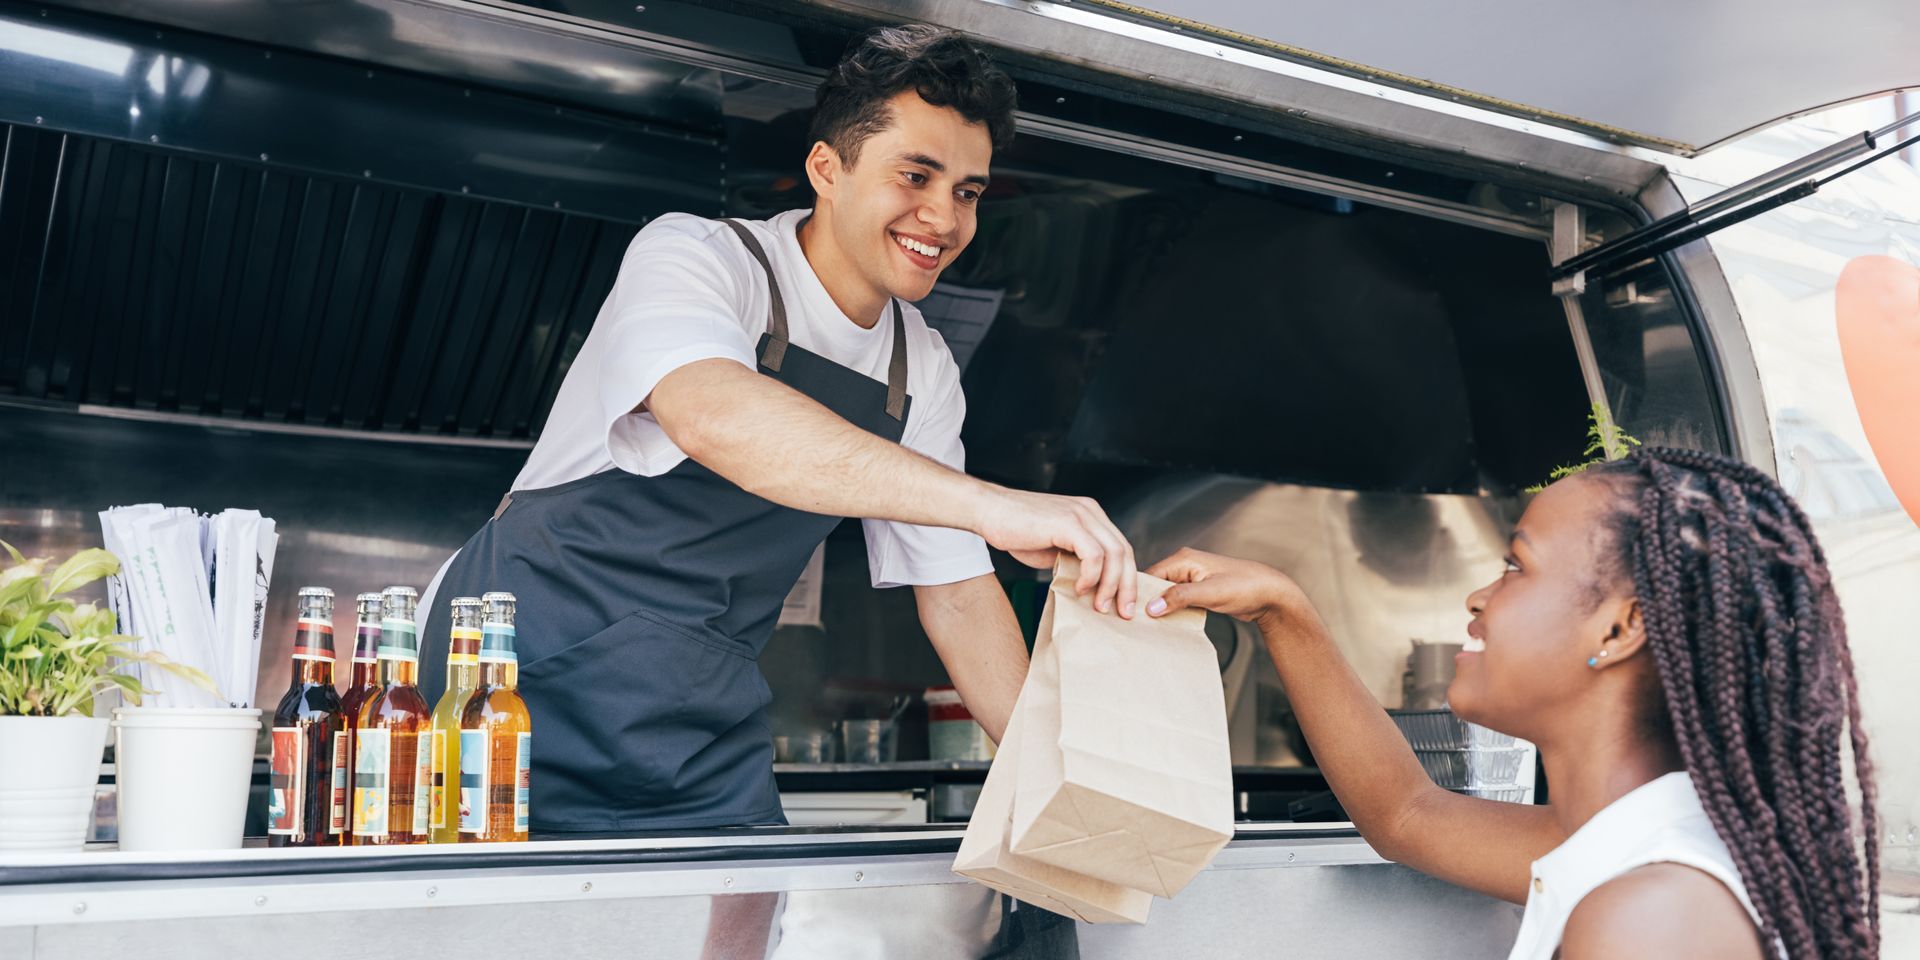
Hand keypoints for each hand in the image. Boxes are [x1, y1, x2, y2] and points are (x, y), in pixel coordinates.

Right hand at [973, 486, 1137, 617]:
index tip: (1124, 604)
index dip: (1127, 577)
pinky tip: (1079, 588)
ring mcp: (1081, 515)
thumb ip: (1075, 561)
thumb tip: (1091, 588)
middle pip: (1124, 552)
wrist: (988, 512)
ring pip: (1114, 554)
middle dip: (1127, 586)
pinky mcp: (1068, 523)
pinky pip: (1093, 555)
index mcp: (1091, 515)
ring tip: (1099, 606)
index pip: (1121, 548)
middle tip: (1124, 612)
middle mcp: (1091, 512)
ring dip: (1110, 585)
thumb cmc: (1016, 531)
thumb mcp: (1054, 548)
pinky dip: (1091, 576)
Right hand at [1144, 548, 1300, 626]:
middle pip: (1156, 585)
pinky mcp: (1199, 591)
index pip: (1150, 575)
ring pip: (1166, 595)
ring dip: (1161, 610)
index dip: (1139, 594)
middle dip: (1149, 603)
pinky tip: (1169, 625)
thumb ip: (1179, 598)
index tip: (1130, 613)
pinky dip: (1173, 612)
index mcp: (1184, 559)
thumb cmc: (1246, 586)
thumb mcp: (1210, 593)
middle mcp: (1185, 566)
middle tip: (1139, 624)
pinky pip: (1178, 601)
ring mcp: (1192, 579)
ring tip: (1151, 627)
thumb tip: (1152, 607)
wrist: (1271, 594)